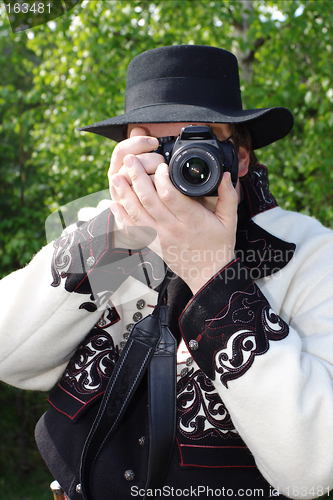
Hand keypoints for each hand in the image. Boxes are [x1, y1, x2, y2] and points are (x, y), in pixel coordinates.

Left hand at [109, 142, 237, 294]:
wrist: (208, 274)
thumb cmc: (218, 246)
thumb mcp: (229, 221)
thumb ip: (228, 196)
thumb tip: (227, 175)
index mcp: (191, 220)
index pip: (171, 195)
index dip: (162, 178)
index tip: (161, 165)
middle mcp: (172, 228)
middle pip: (149, 200)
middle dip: (137, 178)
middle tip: (130, 161)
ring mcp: (160, 237)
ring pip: (137, 213)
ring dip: (124, 194)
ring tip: (116, 177)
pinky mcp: (153, 243)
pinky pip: (133, 229)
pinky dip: (121, 216)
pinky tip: (114, 204)